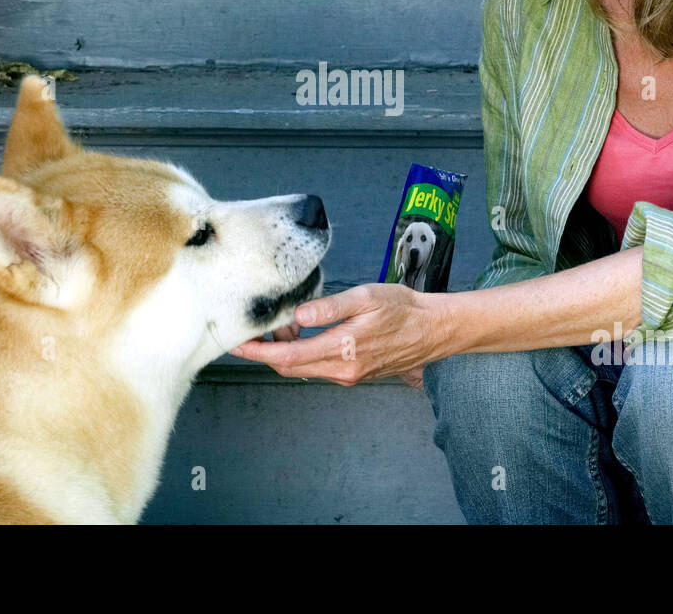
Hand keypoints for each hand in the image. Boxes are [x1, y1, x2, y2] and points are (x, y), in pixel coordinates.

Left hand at [229, 282, 447, 386]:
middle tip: (259, 327)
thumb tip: (299, 314)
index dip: (258, 352)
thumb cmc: (403, 308)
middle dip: (268, 350)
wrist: (434, 329)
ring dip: (288, 349)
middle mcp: (343, 369)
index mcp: (342, 350)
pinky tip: (308, 331)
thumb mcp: (366, 297)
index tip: (238, 344)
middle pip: (290, 367)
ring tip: (289, 322)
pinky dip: (305, 352)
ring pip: (304, 368)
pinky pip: (319, 367)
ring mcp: (349, 374)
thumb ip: (330, 307)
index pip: (288, 356)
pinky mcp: (354, 373)